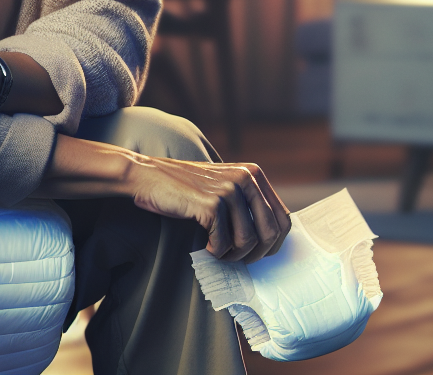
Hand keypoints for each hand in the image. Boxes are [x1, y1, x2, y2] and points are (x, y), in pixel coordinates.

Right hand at [127, 155, 290, 261]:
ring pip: (248, 241)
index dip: (276, 243)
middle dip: (257, 254)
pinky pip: (223, 243)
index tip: (261, 254)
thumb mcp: (224, 184)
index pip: (283, 217)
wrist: (150, 177)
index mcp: (252, 173)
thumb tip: (272, 237)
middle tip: (239, 259)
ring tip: (219, 252)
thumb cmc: (186, 187)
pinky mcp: (211, 204)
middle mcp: (245, 178)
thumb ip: (247, 200)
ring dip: (234, 256)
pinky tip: (206, 246)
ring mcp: (228, 190)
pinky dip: (215, 252)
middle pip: (270, 232)